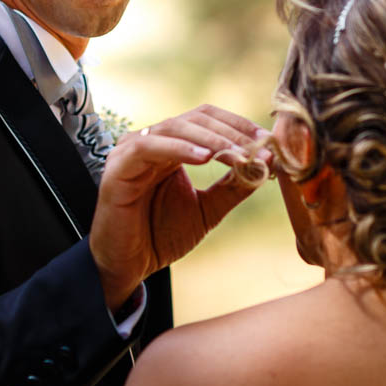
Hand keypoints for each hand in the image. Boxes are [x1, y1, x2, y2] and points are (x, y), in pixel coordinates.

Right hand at [90, 105, 271, 309]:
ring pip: (176, 127)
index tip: (267, 142)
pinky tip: (204, 158)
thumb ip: (232, 188)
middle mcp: (152, 142)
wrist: (128, 266)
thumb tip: (265, 166)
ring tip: (239, 155)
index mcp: (172, 147)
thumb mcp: (207, 210)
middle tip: (259, 148)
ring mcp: (132, 151)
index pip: (208, 120)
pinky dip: (179, 149)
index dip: (238, 125)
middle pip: (196, 119)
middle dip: (232, 132)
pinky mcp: (118, 167)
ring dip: (212, 140)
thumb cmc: (160, 236)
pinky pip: (149, 146)